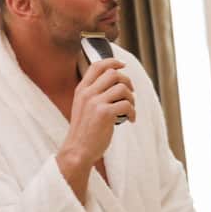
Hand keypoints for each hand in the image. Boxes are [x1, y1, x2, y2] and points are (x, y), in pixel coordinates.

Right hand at [58, 58, 136, 172]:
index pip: (97, 66)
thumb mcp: (83, 107)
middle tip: (130, 93)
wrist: (78, 150)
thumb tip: (116, 83)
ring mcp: (95, 102)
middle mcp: (87, 93)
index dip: (112, 61)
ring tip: (130, 109)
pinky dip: (133, 112)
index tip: (123, 65)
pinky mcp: (105, 114)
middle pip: (113, 74)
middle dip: (127, 81)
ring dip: (131, 98)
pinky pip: (127, 104)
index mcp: (81, 89)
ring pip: (122, 88)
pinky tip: (130, 120)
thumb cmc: (84, 131)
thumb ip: (94, 94)